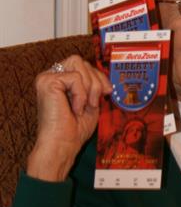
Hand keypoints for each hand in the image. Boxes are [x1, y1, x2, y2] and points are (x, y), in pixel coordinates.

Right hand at [27, 55, 111, 181]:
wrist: (62, 145)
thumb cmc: (74, 130)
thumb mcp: (90, 102)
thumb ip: (94, 87)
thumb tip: (106, 78)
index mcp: (59, 81)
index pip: (82, 65)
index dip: (98, 76)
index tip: (107, 92)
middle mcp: (50, 76)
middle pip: (80, 61)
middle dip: (95, 80)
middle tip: (94, 102)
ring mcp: (46, 78)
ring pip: (78, 64)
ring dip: (89, 87)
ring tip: (85, 106)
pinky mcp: (47, 82)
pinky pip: (75, 78)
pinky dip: (80, 94)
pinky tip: (75, 109)